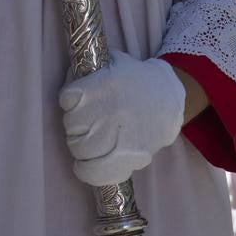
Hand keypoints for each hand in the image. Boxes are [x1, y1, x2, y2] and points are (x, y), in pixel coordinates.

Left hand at [58, 52, 185, 187]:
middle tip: (82, 123)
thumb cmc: (134, 79)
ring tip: (86, 143)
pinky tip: (85, 166)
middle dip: (74, 125)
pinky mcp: (131, 157)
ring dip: (79, 147)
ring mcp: (121, 137)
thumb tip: (67, 87)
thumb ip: (86, 71)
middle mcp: (112, 111)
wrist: (168, 98)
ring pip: (81, 149)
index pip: (68, 98)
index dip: (69, 100)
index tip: (74, 101)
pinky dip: (87, 171)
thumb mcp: (111, 62)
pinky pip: (98, 172)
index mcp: (105, 85)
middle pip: (72, 125)